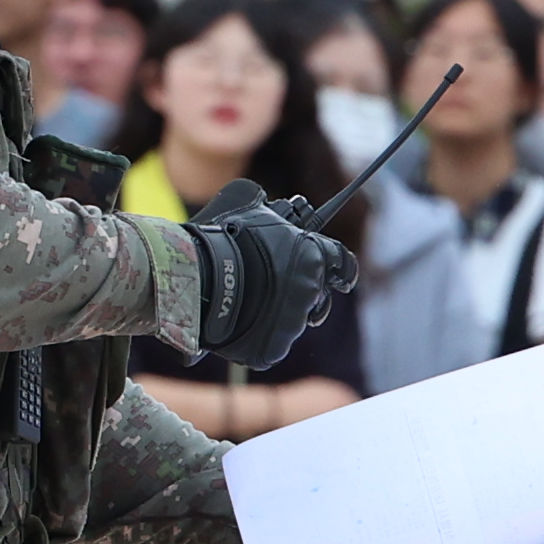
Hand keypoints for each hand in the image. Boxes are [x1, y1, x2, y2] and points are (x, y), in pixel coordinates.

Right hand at [178, 188, 354, 371]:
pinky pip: (270, 345)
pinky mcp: (273, 348)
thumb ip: (265, 205)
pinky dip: (256, 338)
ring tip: (240, 302)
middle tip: (270, 290)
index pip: (341, 263)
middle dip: (299, 294)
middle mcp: (309, 290)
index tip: (342, 279)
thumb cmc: (222, 238)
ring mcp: (292, 322)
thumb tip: (259, 195)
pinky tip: (235, 324)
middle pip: (314, 296)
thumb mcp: (249, 208)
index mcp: (312, 256)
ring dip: (273, 314)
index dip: (342, 271)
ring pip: (290, 321)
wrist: (201, 276)